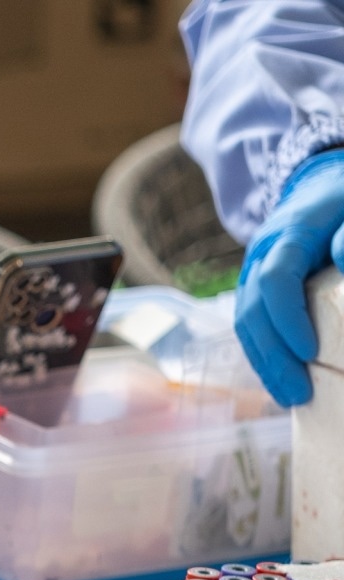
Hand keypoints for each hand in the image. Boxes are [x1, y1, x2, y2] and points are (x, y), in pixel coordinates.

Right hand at [235, 149, 343, 406]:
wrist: (319, 184)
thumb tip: (343, 259)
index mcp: (287, 234)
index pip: (275, 280)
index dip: (287, 318)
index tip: (310, 351)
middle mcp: (260, 256)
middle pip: (252, 311)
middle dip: (272, 356)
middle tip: (298, 394)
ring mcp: (252, 273)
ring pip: (245, 323)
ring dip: (264, 363)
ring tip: (289, 396)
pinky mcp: (255, 288)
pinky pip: (250, 325)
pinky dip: (263, 354)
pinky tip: (280, 378)